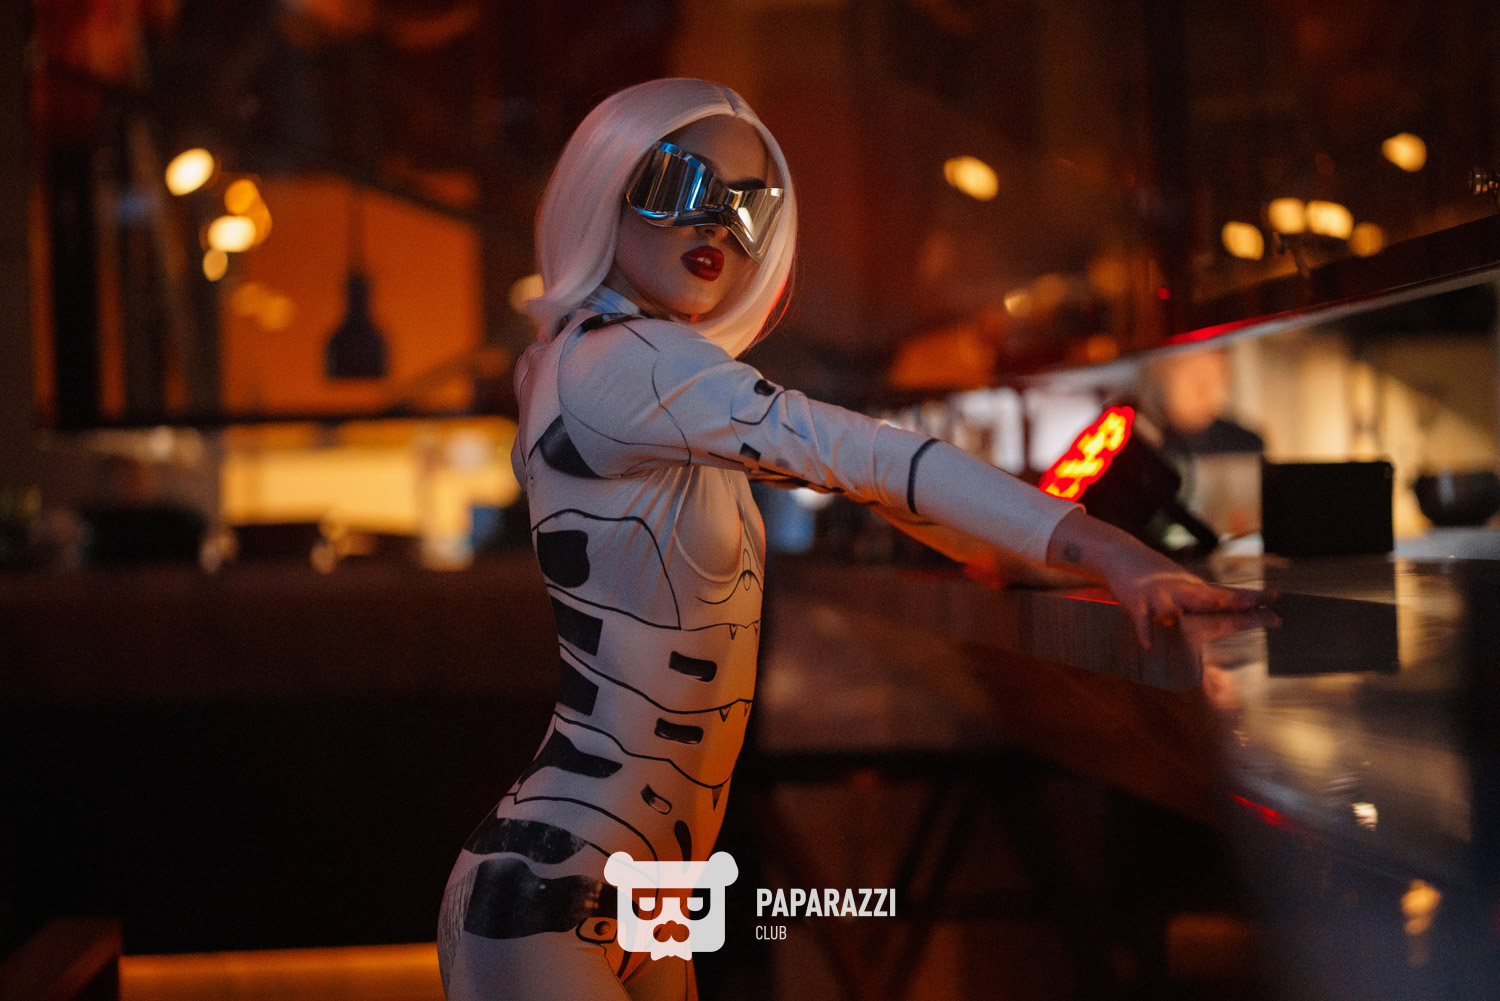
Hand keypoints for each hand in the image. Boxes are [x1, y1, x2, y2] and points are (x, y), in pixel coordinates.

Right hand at [1045, 509, 1277, 647]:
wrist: (1120, 554)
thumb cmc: (1158, 574)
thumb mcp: (1187, 583)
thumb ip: (1210, 597)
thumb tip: (1241, 606)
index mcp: (1195, 588)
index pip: (1228, 593)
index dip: (1252, 596)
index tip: (1277, 596)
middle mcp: (1180, 590)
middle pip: (1209, 598)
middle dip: (1233, 603)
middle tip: (1258, 607)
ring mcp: (1158, 595)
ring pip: (1174, 608)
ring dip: (1182, 617)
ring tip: (1199, 622)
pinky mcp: (1136, 601)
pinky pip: (1142, 619)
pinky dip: (1145, 631)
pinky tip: (1149, 645)